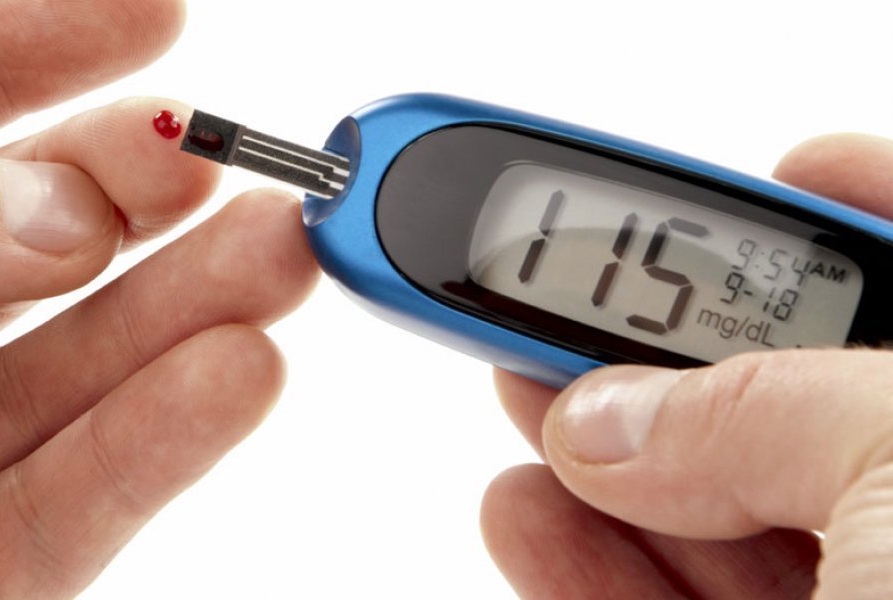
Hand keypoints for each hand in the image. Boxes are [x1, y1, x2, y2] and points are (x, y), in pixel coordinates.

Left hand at [0, 1, 318, 597]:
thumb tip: (47, 205)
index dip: (24, 51)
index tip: (147, 16)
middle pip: (7, 238)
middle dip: (123, 184)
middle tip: (222, 150)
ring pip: (66, 372)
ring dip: (182, 308)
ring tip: (274, 254)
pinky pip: (74, 501)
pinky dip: (163, 436)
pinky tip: (232, 371)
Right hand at [481, 134, 892, 597]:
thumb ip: (759, 404)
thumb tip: (613, 420)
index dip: (855, 211)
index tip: (789, 168)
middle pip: (789, 393)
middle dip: (668, 344)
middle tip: (575, 300)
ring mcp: (860, 592)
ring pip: (714, 508)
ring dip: (597, 453)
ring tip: (517, 399)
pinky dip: (578, 561)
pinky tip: (523, 516)